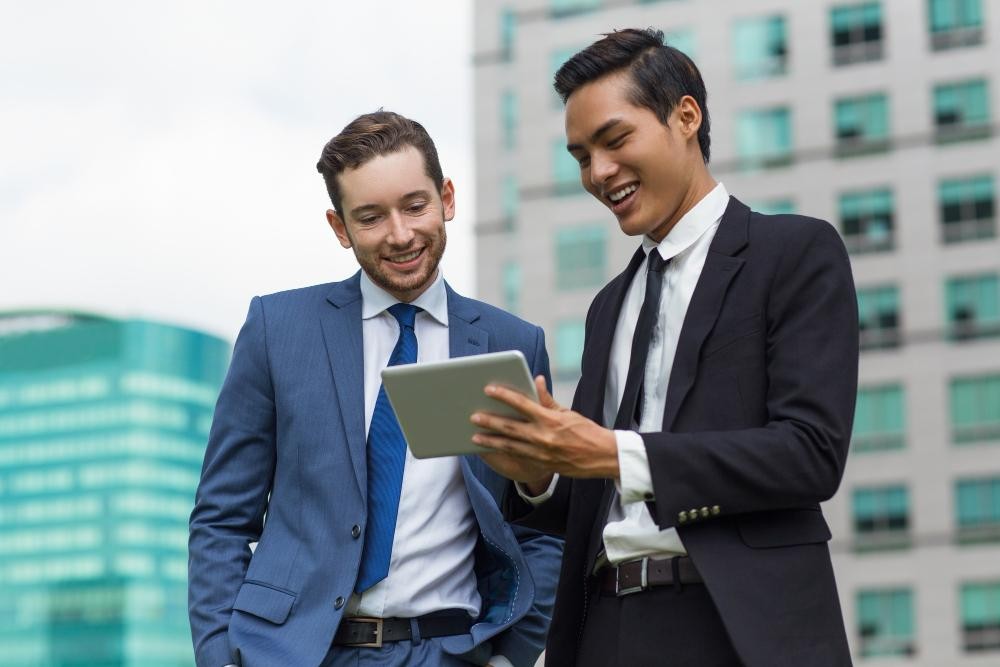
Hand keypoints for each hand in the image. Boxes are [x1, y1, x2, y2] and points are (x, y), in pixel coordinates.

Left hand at [472, 376, 619, 479]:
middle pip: (510, 428)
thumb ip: (547, 399)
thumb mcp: (567, 412)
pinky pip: (517, 457)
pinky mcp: (541, 464)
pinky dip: (503, 452)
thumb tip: (537, 380)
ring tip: (475, 437)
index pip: (522, 404)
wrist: (601, 457)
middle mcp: (543, 437)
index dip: (504, 396)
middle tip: (474, 416)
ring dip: (491, 441)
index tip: (489, 389)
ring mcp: (541, 453)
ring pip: (510, 446)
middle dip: (490, 421)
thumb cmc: (586, 432)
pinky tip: (491, 449)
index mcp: (550, 420)